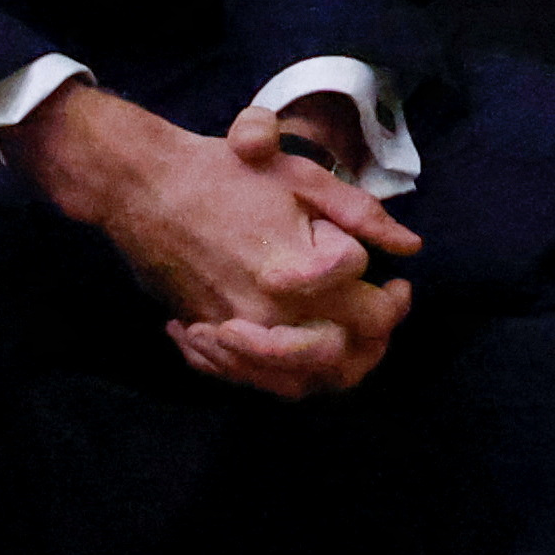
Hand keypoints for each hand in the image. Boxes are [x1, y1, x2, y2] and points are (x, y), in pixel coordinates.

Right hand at [5, 87, 422, 397]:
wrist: (144, 188)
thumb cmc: (222, 172)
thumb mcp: (300, 177)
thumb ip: (361, 214)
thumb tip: (410, 247)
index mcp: (295, 271)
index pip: (367, 299)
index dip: (381, 280)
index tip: (383, 268)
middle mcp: (269, 314)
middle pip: (349, 352)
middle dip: (380, 331)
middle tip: (387, 304)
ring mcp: (239, 334)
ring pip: (308, 380)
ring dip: (341, 363)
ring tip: (351, 333)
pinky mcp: (213, 342)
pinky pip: (263, 382)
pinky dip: (290, 372)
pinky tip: (302, 346)